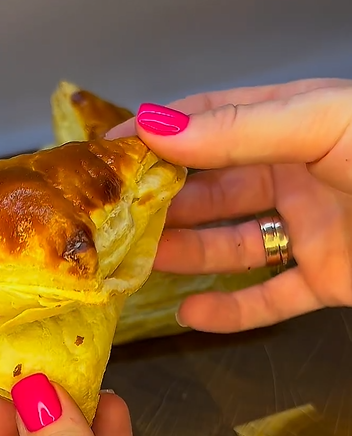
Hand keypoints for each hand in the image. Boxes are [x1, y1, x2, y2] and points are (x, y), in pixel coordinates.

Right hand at [107, 78, 351, 331]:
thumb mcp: (323, 124)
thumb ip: (243, 130)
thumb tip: (158, 130)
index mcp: (293, 125)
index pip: (213, 123)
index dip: (161, 133)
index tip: (109, 150)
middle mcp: (295, 177)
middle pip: (214, 192)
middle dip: (164, 203)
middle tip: (114, 218)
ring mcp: (310, 233)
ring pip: (233, 247)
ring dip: (186, 254)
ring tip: (139, 262)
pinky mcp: (326, 283)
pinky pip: (269, 302)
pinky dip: (229, 313)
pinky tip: (190, 313)